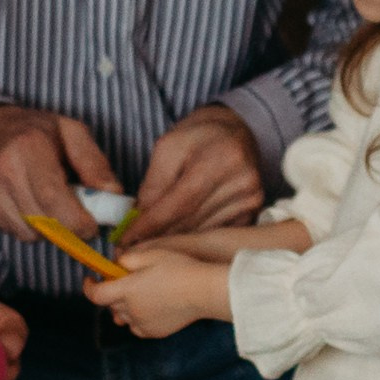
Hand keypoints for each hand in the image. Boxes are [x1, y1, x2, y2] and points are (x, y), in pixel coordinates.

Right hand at [0, 103, 120, 241]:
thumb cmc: (31, 129)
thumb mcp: (70, 132)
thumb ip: (95, 163)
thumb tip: (115, 196)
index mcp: (29, 148)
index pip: (55, 201)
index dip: (79, 222)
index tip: (93, 225)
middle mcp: (3, 172)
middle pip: (44, 223)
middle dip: (68, 228)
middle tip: (79, 215)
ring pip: (29, 233)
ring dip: (48, 227)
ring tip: (50, 202)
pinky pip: (14, 232)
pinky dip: (29, 226)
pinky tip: (29, 203)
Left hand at [84, 246, 232, 338]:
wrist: (204, 291)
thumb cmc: (179, 268)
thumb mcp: (151, 253)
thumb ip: (128, 259)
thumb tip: (116, 264)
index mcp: (126, 290)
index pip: (96, 294)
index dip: (89, 287)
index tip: (90, 280)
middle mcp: (131, 310)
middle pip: (110, 305)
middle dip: (111, 293)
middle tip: (123, 281)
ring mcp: (143, 323)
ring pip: (123, 317)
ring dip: (124, 306)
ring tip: (139, 294)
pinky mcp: (155, 332)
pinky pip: (137, 327)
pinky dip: (137, 319)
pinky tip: (149, 308)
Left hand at [131, 105, 263, 241]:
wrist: (235, 131)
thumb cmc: (199, 136)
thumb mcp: (168, 147)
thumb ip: (153, 184)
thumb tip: (139, 220)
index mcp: (220, 159)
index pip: (180, 203)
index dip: (150, 226)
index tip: (126, 241)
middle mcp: (242, 182)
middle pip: (190, 222)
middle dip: (157, 236)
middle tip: (131, 249)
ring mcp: (251, 200)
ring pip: (201, 232)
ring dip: (174, 241)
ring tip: (150, 245)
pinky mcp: (253, 211)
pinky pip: (216, 233)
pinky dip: (193, 238)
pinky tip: (177, 239)